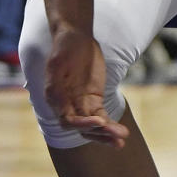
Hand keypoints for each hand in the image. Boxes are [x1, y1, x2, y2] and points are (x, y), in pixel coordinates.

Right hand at [44, 24, 129, 145]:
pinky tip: (122, 133)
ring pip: (93, 126)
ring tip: (122, 137)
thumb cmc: (65, 47)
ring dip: (107, 134)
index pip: (67, 120)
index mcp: (54, 98)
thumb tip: (54, 94)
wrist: (76, 38)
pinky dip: (110, 126)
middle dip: (99, 133)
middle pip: (82, 127)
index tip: (100, 122)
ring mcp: (80, 104)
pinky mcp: (93, 101)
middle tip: (117, 135)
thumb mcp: (58, 59)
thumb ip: (56, 77)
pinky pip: (102, 118)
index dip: (82, 124)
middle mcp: (66, 106)